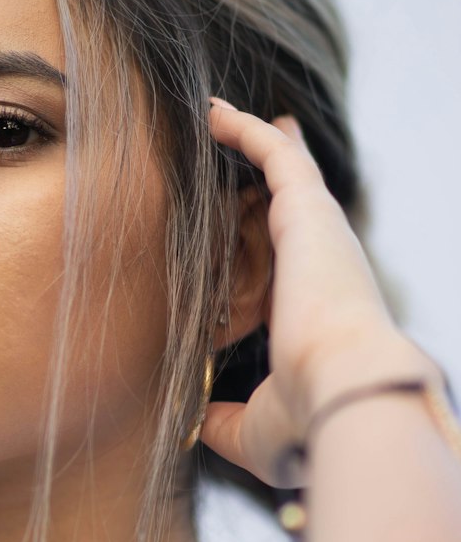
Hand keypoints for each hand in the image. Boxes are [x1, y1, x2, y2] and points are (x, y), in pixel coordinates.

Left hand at [199, 101, 435, 486]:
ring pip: (284, 173)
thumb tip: (197, 423)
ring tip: (216, 116)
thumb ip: (225, 421)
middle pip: (293, 211)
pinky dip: (245, 131)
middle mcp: (323, 270)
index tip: (251, 231)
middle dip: (272, 178)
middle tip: (255, 144)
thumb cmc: (307, 421)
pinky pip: (274, 155)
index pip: (290, 271)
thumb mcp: (254, 429)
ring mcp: (319, 236)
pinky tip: (211, 113)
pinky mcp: (308, 210)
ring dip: (252, 142)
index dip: (270, 246)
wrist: (343, 394)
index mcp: (315, 318)